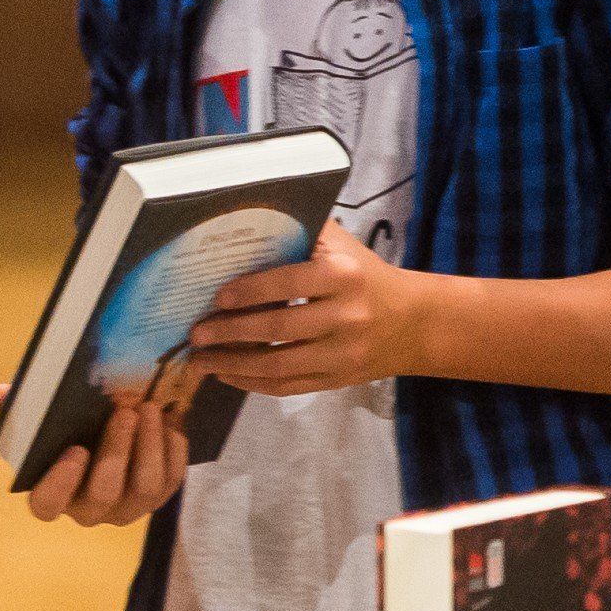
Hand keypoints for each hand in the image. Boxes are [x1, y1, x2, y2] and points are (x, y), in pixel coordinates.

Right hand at [21, 398, 189, 527]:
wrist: (108, 438)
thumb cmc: (67, 432)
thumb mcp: (42, 422)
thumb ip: (22, 410)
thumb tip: (0, 393)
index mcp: (52, 496)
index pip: (47, 505)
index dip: (60, 483)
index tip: (75, 450)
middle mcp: (89, 511)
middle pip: (103, 493)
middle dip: (116, 451)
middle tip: (124, 412)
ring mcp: (126, 509)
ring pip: (144, 489)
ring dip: (148, 446)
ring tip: (149, 409)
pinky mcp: (157, 499)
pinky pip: (171, 483)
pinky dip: (172, 452)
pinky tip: (171, 423)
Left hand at [187, 224, 422, 394]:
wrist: (415, 322)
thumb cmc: (365, 276)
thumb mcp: (342, 246)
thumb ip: (302, 233)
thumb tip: (247, 224)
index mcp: (344, 276)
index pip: (288, 284)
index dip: (248, 292)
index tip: (217, 297)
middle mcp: (346, 316)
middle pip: (277, 328)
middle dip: (229, 332)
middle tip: (196, 333)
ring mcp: (342, 353)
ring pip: (278, 365)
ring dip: (232, 365)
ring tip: (200, 361)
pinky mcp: (337, 380)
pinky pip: (288, 387)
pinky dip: (252, 384)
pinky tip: (227, 375)